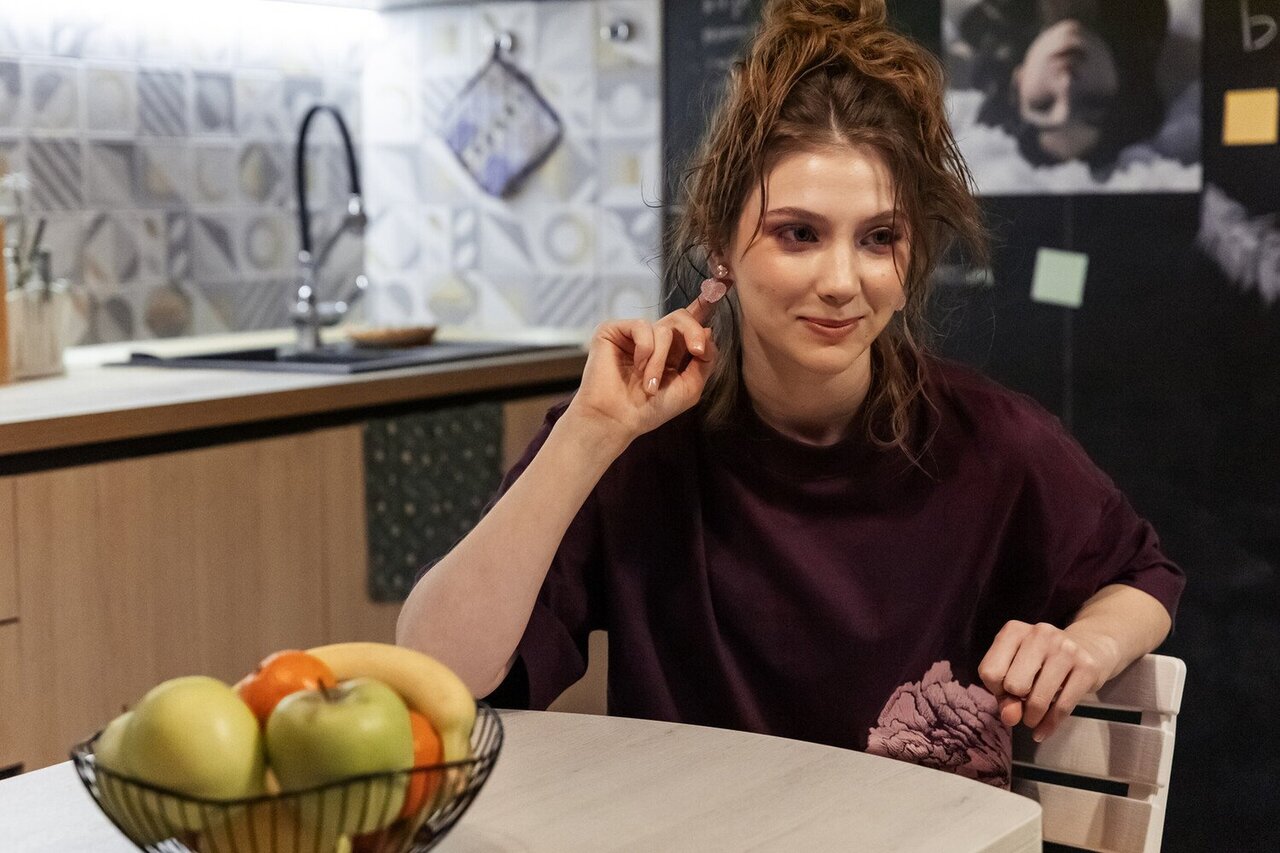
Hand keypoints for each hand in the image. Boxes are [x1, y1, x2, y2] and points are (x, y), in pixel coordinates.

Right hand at [562, 288, 721, 447]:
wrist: (617, 419)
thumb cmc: (651, 410)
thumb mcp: (690, 387)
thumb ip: (705, 359)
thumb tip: (709, 330)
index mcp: (673, 351)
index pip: (692, 322)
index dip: (706, 303)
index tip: (724, 282)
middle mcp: (654, 338)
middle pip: (683, 317)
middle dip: (694, 332)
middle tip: (697, 351)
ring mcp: (633, 334)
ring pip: (664, 328)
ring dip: (661, 360)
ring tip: (651, 385)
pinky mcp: (613, 330)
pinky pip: (642, 326)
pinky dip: (645, 350)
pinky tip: (636, 367)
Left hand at [977, 621, 1119, 742]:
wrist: (1089, 647)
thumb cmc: (1043, 662)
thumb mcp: (1016, 670)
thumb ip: (1004, 694)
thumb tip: (1011, 718)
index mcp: (1013, 631)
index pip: (989, 672)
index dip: (995, 689)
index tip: (1007, 690)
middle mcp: (1039, 634)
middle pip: (1013, 685)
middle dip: (1015, 702)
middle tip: (1023, 702)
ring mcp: (1065, 649)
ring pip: (1037, 699)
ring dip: (1031, 717)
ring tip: (1032, 718)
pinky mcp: (1087, 667)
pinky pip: (1062, 707)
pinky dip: (1049, 725)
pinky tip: (1043, 732)